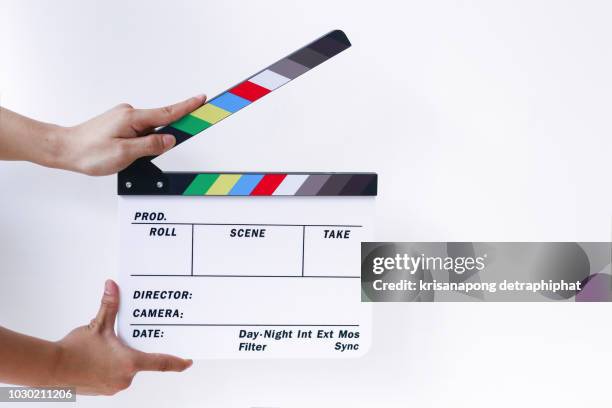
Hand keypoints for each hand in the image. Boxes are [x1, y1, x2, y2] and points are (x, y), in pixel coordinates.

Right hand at [54, 280, 191, 394]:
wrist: (51, 369)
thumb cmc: (74, 350)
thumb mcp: (97, 325)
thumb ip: (109, 305)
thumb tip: (112, 286)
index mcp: (129, 363)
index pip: (161, 363)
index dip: (177, 363)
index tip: (188, 362)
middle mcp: (124, 378)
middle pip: (140, 363)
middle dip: (134, 351)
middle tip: (122, 341)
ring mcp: (114, 386)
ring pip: (126, 370)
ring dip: (121, 359)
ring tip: (104, 349)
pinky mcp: (103, 390)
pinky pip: (114, 377)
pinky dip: (111, 367)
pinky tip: (98, 358)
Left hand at [55, 95, 205, 175]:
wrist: (64, 148)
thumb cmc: (88, 152)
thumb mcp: (124, 154)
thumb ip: (150, 146)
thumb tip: (170, 140)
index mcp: (133, 118)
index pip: (168, 113)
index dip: (188, 107)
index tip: (203, 100)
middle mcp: (130, 114)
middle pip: (161, 122)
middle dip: (167, 137)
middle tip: (159, 149)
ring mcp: (125, 118)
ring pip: (150, 130)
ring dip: (150, 144)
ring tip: (131, 158)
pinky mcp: (121, 124)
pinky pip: (141, 132)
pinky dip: (142, 142)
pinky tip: (130, 153)